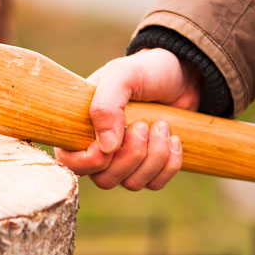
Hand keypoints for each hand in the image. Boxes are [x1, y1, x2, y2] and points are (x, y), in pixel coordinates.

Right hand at [55, 48, 200, 190]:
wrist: (183, 75)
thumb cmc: (146, 71)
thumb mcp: (122, 75)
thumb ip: (106, 105)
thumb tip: (106, 147)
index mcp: (81, 128)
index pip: (71, 162)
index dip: (90, 161)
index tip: (112, 142)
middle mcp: (100, 150)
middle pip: (104, 179)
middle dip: (130, 156)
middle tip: (142, 125)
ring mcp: (126, 161)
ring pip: (132, 184)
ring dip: (153, 156)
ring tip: (162, 125)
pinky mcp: (151, 167)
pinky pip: (156, 184)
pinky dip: (169, 164)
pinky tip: (174, 138)